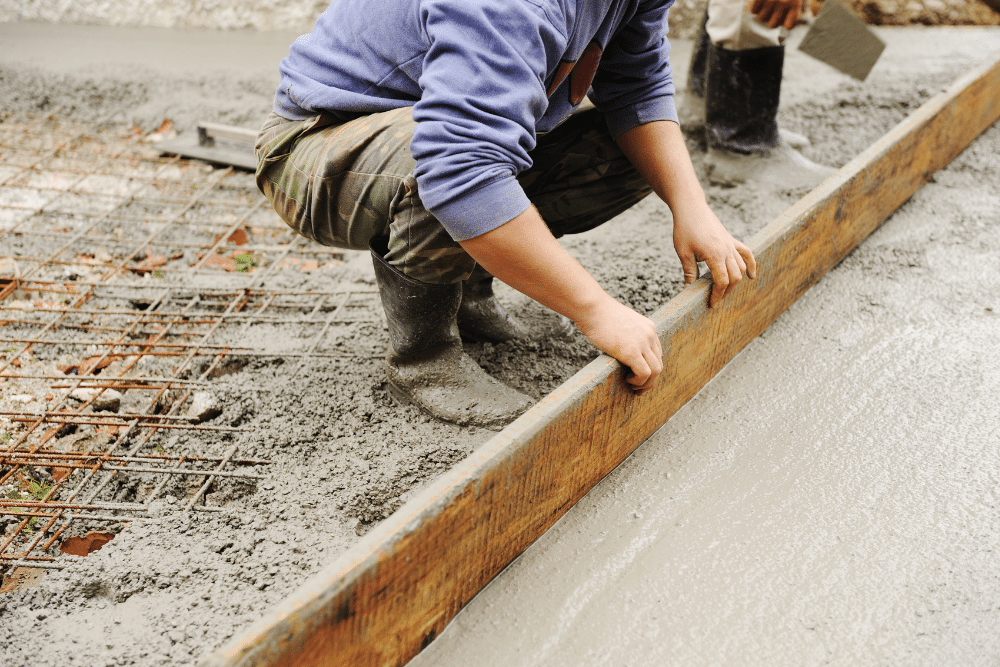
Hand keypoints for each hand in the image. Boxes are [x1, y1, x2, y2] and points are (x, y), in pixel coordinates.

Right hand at [459, 207, 662, 393]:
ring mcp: (642, 343)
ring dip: (646, 383)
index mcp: (648, 327)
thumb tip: (611, 338)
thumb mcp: (614, 321)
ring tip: (632, 386)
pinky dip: (639, 381)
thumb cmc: (596, 311)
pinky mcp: (632, 352)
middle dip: (651, 378)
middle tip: (637, 386)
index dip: (651, 366)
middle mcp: (649, 334)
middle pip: (659, 362)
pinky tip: (627, 380)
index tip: (639, 374)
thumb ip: (621, 332)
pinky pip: (645, 373)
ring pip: (656, 371)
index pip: (658, 352)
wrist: (591, 306)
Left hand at [672, 202, 756, 307]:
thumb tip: (688, 290)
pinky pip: (746, 253)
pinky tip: (751, 276)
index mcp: (715, 255)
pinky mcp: (731, 240)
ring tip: (726, 291)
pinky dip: (751, 264)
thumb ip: (689, 272)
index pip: (722, 281)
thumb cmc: (685, 229)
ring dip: (736, 281)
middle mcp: (727, 250)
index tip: (711, 304)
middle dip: (727, 291)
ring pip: (741, 267)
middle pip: (734, 277)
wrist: (691, 208)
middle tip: (715, 300)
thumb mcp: (683, 253)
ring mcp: (731, 244)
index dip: (718, 295)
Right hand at [748, 0, 800, 28]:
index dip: (785, 23)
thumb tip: (784, 21)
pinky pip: (753, 10)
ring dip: (762, 12)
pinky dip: (754, 6)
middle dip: (771, 18)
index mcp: (794, 3)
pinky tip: (758, 1)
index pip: (789, 25)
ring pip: (761, 18)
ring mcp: (770, 1)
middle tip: (771, 11)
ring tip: (764, 5)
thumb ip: (792, 5)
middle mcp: (783, 4)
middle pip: (772, 25)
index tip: (783, 18)